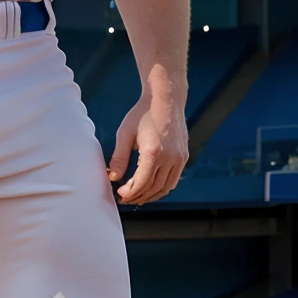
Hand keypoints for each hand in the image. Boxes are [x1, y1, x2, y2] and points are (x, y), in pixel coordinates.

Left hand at [109, 92, 187, 206]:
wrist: (165, 99)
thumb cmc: (143, 113)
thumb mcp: (125, 134)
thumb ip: (119, 158)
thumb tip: (113, 177)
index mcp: (154, 152)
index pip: (141, 182)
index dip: (130, 192)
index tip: (119, 193)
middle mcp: (170, 157)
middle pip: (153, 188)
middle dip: (138, 196)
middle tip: (125, 199)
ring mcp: (179, 158)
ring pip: (165, 187)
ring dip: (151, 196)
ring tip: (136, 197)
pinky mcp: (184, 156)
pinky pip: (173, 179)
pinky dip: (162, 188)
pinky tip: (150, 188)